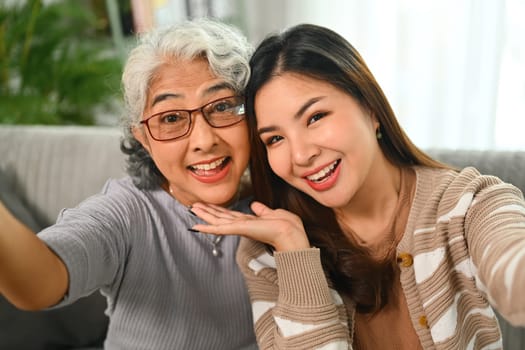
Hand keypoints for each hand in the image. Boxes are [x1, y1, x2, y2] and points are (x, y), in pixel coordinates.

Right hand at [190, 201, 310, 251]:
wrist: (290, 233)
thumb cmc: (287, 226)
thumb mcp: (273, 214)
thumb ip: (262, 210)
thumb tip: (255, 205)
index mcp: (250, 222)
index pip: (230, 216)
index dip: (219, 210)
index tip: (209, 206)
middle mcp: (242, 225)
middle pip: (220, 217)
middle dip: (207, 211)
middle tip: (194, 205)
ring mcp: (239, 228)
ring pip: (217, 221)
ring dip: (204, 215)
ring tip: (193, 209)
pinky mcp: (239, 229)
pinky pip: (219, 229)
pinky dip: (207, 228)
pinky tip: (197, 226)